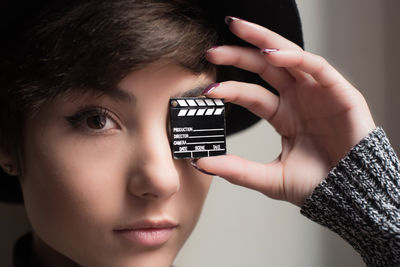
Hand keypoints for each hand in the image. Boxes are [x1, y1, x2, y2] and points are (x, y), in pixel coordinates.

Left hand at [194, 17, 375, 206]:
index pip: (252, 94)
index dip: (230, 89)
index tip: (207, 90)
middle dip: (238, 54)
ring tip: (237, 30)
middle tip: (211, 51)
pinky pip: (315, 67)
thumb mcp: (271, 178)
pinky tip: (271, 54)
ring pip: (288, 56)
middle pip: (265, 67)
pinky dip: (294, 58)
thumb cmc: (317, 185)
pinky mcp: (339, 92)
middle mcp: (298, 99)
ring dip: (263, 41)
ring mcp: (318, 93)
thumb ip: (238, 170)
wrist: (351, 197)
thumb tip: (202, 163)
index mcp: (284, 115)